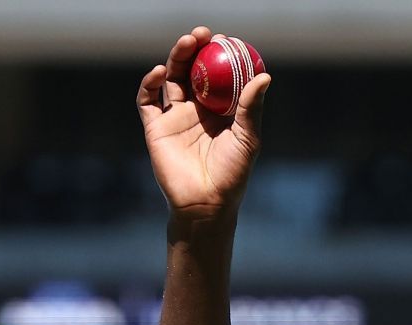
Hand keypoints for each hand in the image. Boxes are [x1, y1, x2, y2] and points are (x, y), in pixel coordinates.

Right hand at [137, 26, 270, 224]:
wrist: (205, 204)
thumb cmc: (232, 175)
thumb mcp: (248, 139)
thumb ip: (251, 108)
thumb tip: (264, 76)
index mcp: (218, 109)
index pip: (217, 73)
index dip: (218, 54)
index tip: (225, 39)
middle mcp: (195, 109)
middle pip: (192, 69)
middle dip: (196, 48)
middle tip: (203, 34)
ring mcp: (174, 117)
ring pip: (171, 78)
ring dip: (177, 57)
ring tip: (187, 42)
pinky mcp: (155, 128)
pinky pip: (148, 100)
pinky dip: (150, 83)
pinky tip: (159, 72)